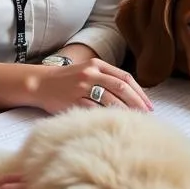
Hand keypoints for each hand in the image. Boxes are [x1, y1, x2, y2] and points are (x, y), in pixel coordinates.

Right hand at [35, 58, 153, 113]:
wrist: (40, 83)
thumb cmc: (67, 80)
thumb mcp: (87, 70)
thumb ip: (106, 78)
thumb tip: (132, 95)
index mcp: (97, 64)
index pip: (125, 77)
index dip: (140, 92)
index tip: (149, 105)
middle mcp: (91, 73)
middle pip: (121, 88)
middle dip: (137, 103)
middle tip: (147, 116)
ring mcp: (82, 87)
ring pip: (111, 100)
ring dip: (125, 112)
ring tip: (134, 122)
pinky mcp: (74, 101)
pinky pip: (95, 110)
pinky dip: (107, 117)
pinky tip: (115, 124)